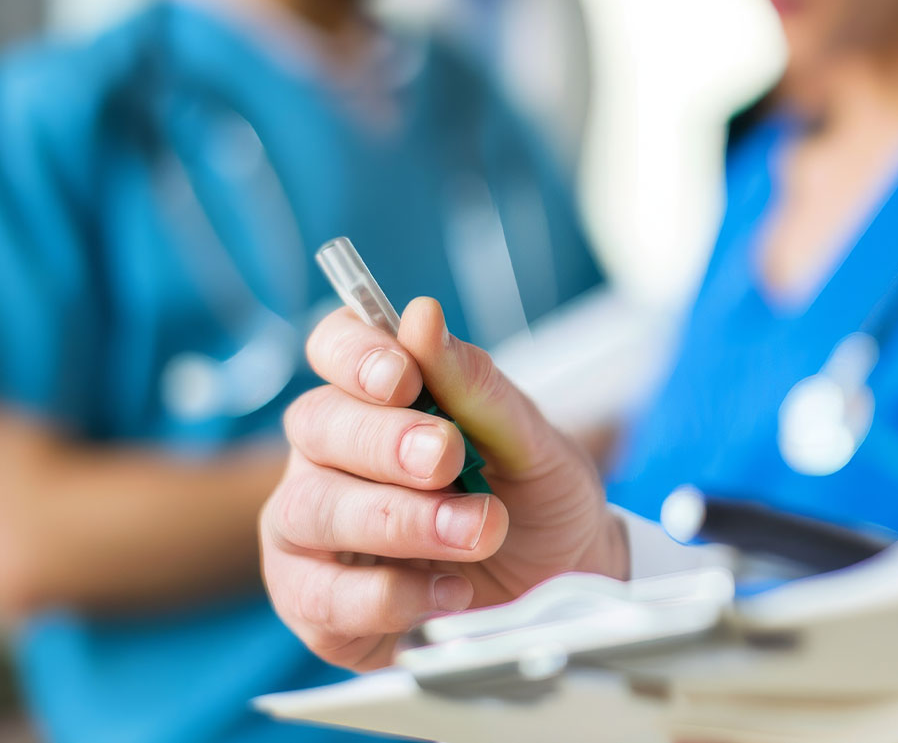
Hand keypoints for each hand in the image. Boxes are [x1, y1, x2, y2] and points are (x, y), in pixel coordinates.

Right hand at [262, 298, 626, 670]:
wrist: (562, 587)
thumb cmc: (537, 502)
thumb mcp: (532, 444)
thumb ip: (476, 387)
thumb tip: (421, 317)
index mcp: (376, 399)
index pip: (335, 347)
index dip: (356, 354)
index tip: (403, 376)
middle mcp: (328, 458)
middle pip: (316, 425)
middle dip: (385, 442)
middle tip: (447, 458)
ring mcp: (311, 533)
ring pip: (311, 510)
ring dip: (399, 520)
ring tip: (476, 531)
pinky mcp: (317, 605)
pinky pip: (322, 597)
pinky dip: (392, 594)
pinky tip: (451, 589)